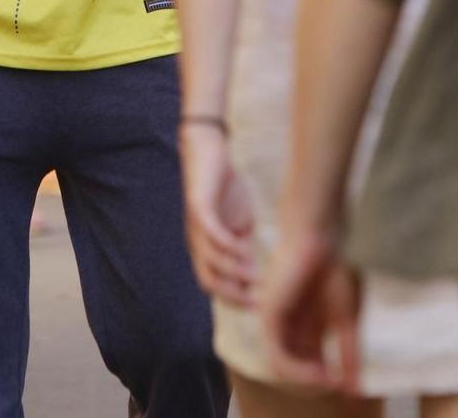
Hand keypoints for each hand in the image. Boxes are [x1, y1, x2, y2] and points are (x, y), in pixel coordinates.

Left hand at [179, 124, 257, 305]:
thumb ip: (244, 247)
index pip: (215, 285)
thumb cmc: (225, 188)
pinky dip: (227, 245)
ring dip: (234, 272)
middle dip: (233, 294)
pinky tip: (244, 247)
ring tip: (257, 275)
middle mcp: (196, 242)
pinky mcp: (198, 207)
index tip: (261, 305)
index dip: (236, 298)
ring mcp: (196, 226)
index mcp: (206, 248)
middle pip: (208, 281)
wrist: (209, 152)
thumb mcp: (239, 223)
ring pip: (209, 261)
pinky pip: (210, 233)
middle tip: (258, 299)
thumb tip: (253, 274)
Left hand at [262, 222, 361, 394]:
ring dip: (306, 380)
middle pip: (295, 370)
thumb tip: (355, 391)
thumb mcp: (347, 320)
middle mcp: (287, 328)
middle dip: (315, 384)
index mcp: (305, 328)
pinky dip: (297, 370)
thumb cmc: (335, 271)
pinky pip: (277, 356)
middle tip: (337, 385)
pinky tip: (320, 370)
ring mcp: (275, 323)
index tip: (347, 388)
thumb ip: (349, 354)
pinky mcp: (269, 317)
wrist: (321, 238)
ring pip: (283, 368)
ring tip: (329, 380)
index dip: (326, 381)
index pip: (310, 366)